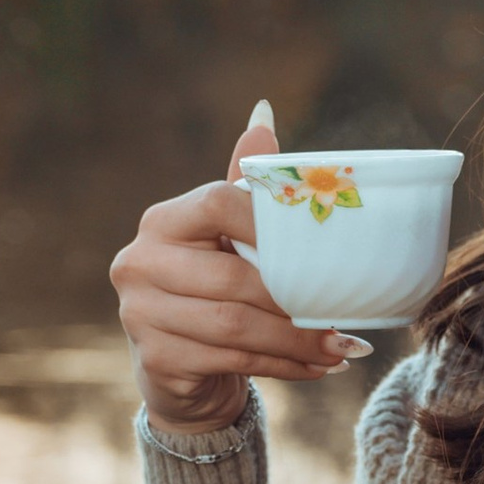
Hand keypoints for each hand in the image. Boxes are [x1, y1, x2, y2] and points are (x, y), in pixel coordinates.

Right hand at [112, 102, 368, 430]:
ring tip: (341, 347)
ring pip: (236, 325)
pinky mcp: (156, 359)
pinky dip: (283, 366)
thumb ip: (243, 186)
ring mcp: (139, 314)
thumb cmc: (212, 291)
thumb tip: (263, 113)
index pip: (216, 204)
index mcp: (162, 221)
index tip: (318, 245)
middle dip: (296, 299)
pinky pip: (231, 360)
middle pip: (233, 277)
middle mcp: (139, 262)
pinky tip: (316, 367)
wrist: (179, 369)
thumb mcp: (225, 237)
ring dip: (297, 339)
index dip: (268, 222)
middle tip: (344, 313)